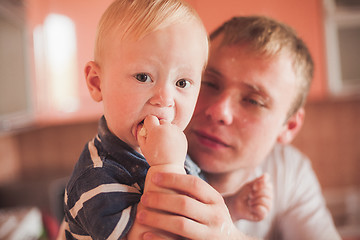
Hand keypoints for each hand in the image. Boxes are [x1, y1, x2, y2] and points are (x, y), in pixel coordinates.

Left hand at [136, 172, 254, 239]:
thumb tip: (166, 175)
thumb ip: (196, 194)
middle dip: (160, 199)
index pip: (194, 184)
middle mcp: (215, 216)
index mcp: (216, 200)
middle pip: (184, 203)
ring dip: (157, 219)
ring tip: (140, 215)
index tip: (154, 177)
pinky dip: (159, 238)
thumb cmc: (213, 220)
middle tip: (144, 198)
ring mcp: (210, 234)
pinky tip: (146, 234)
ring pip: (180, 224)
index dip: (173, 179)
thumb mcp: (211, 205)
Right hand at [137, 115, 186, 166]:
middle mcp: (167, 128)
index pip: (150, 118)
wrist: (169, 167)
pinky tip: (170, 145)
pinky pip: (176, 131)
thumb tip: (140, 125)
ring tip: (164, 143)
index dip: (148, 124)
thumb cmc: (153, 157)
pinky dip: (173, 135)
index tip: (149, 131)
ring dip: (166, 130)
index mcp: (156, 130)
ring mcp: (176, 131)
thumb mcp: (143, 146)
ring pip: (169, 126)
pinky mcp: (183, 136)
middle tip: (157, 138)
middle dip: (158, 127)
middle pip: (161, 121)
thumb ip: (140, 133)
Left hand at [225, 174, 272, 221]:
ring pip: (266, 202)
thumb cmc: (243, 194)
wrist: (234, 204)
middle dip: (257, 193)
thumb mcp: (250, 185)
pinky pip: (263, 211)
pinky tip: (251, 207)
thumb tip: (266, 175)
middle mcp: (268, 199)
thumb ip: (258, 180)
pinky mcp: (262, 216)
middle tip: (250, 195)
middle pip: (268, 193)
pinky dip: (255, 208)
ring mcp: (266, 208)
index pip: (269, 186)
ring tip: (249, 202)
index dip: (261, 185)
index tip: (253, 187)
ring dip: (255, 200)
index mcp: (267, 191)